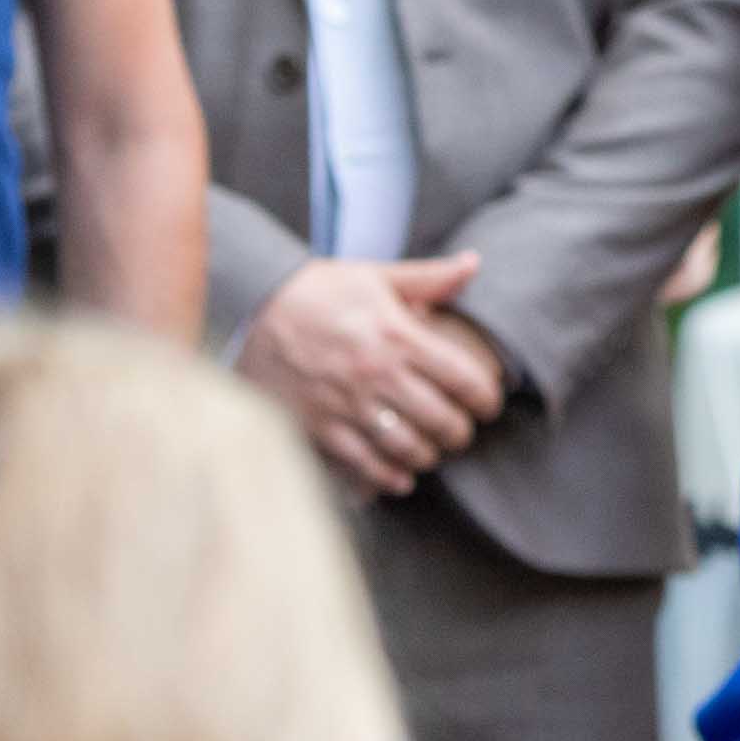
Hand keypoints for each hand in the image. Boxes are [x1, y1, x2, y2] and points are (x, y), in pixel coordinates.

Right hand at [235, 253, 498, 496]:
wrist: (251, 309)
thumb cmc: (320, 292)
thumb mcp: (376, 276)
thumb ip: (429, 278)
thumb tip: (475, 263)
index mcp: (399, 335)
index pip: (464, 379)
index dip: (487, 398)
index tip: (488, 404)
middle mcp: (377, 373)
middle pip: (442, 420)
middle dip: (460, 432)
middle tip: (461, 431)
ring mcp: (347, 403)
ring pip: (408, 448)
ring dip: (428, 455)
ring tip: (431, 450)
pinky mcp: (317, 425)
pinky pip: (363, 464)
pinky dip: (388, 477)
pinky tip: (400, 477)